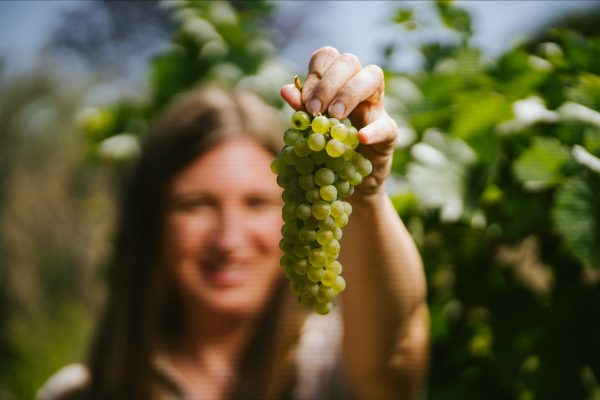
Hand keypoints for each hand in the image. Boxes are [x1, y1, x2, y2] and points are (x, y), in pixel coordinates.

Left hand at [280, 46, 396, 196]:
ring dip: (350, 93)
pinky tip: (360, 138)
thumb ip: (302, 110)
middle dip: (329, 82)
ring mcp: (377, 107)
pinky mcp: (389, 132)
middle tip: (315, 108)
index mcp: (336, 83)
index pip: (328, 57)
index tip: (306, 101)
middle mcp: (358, 87)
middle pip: (349, 61)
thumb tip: (285, 90)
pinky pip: (386, 124)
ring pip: (373, 76)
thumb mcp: (312, 129)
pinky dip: (373, 130)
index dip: (316, 73)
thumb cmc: (328, 148)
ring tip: (334, 117)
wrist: (349, 181)